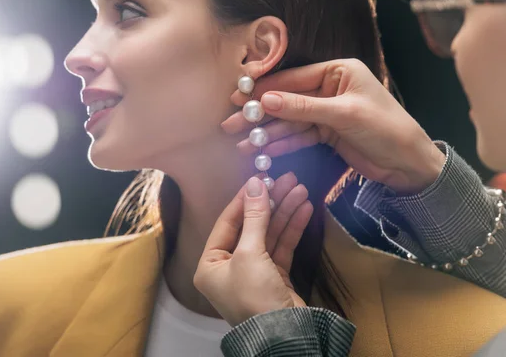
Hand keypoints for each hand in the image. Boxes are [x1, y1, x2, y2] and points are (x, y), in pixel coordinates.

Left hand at [194, 175, 312, 326]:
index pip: (227, 223)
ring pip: (269, 234)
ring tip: (300, 189)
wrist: (284, 335)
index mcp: (210, 264)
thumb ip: (254, 217)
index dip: (244, 199)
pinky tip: (303, 209)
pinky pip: (282, 247)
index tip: (260, 178)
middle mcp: (229, 267)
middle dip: (270, 203)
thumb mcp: (250, 254)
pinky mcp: (275, 277)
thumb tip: (255, 184)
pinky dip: (292, 228)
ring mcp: (253, 272)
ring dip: (284, 212)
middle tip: (287, 180)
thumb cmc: (254, 298)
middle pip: (250, 226)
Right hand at [222, 59, 445, 194]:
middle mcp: (330, 88)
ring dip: (267, 132)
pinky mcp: (327, 133)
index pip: (294, 78)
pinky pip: (299, 136)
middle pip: (287, 100)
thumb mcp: (344, 114)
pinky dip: (282, 143)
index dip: (265, 89)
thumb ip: (304, 107)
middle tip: (230, 124)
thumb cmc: (385, 128)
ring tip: (241, 143)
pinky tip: (262, 150)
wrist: (410, 164)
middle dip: (259, 114)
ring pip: (290, 121)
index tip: (238, 97)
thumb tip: (266, 100)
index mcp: (338, 71)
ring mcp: (327, 112)